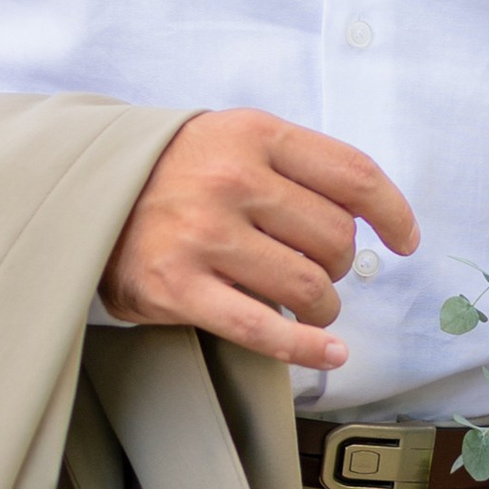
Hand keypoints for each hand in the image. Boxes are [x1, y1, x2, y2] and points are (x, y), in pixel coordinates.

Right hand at [102, 110, 418, 367]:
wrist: (83, 192)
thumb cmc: (177, 171)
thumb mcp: (235, 138)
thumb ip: (298, 164)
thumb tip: (372, 216)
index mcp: (253, 134)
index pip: (354, 175)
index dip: (393, 214)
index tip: (405, 241)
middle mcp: (230, 179)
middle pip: (336, 240)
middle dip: (340, 265)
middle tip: (318, 269)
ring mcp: (202, 235)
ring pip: (308, 287)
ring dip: (321, 307)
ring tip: (305, 305)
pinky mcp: (178, 287)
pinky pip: (263, 329)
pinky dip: (306, 349)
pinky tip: (330, 354)